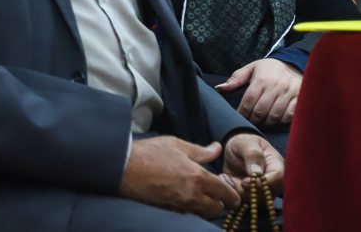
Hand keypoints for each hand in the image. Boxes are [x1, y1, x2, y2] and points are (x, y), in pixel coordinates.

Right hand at [118, 136, 240, 217]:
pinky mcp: (167, 210)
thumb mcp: (178, 145)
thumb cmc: (150, 153)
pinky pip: (185, 214)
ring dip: (205, 208)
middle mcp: (190, 194)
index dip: (232, 196)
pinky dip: (190, 210)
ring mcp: (178, 204)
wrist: (124, 167)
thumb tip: (217, 148)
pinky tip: (187, 200)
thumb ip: (200, 151)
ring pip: (200, 214)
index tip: (236, 198)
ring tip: (204, 198)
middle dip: (220, 204)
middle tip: (220, 197)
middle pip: (214, 209)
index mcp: (197, 176)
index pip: (223, 192)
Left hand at [216, 58, 301, 125]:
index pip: (248, 102)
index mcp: (262, 79)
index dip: (242, 113)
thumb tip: (220, 88)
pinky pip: (289, 115)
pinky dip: (281, 120)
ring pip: (274, 116)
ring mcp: (289, 92)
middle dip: (253, 120)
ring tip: (262, 122)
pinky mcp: (299, 98)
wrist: (293, 64)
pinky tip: (276, 119)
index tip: (240, 118)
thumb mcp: (251, 69)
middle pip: (260, 111)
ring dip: (266, 122)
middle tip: (250, 122)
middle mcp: (276, 86)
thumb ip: (236, 79)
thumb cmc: (269, 69)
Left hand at [223, 133, 284, 199]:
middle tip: (231, 179)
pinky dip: (232, 195)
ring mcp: (262, 190)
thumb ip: (252, 154)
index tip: (244, 181)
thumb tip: (256, 173)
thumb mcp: (246, 143)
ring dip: (237, 192)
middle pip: (266, 194)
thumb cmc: (243, 143)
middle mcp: (272, 180)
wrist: (235, 150)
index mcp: (276, 164)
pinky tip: (227, 182)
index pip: (277, 178)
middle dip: (246, 191)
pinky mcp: (251, 196)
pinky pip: (243, 203)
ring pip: (254, 201)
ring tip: (227, 178)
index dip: (262, 183)